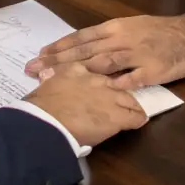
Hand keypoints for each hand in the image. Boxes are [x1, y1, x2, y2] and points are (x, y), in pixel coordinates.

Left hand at [25, 13, 184, 88]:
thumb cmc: (158, 31)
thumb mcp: (129, 29)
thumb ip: (107, 40)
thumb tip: (81, 52)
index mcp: (115, 28)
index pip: (81, 38)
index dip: (60, 47)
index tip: (40, 55)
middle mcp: (122, 39)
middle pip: (86, 51)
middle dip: (59, 60)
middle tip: (35, 69)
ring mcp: (138, 53)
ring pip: (105, 62)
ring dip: (80, 72)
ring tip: (59, 80)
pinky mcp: (154, 68)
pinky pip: (134, 78)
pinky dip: (119, 83)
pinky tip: (103, 91)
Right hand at [25, 62, 147, 146]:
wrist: (48, 121)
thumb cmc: (43, 104)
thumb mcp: (45, 83)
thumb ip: (50, 76)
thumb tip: (44, 72)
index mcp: (80, 68)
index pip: (98, 64)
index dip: (105, 67)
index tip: (109, 73)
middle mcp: (98, 79)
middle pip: (119, 79)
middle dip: (125, 80)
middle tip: (131, 82)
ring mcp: (110, 96)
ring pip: (130, 96)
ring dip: (133, 100)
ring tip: (139, 102)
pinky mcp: (117, 117)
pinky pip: (135, 117)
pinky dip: (138, 119)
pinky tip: (141, 119)